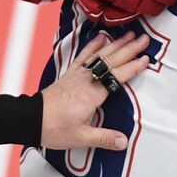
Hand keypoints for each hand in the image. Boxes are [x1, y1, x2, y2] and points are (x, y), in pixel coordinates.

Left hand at [40, 32, 151, 149]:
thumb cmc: (53, 128)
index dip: (133, 67)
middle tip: (145, 39)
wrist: (30, 119)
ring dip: (116, 44)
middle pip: (112, 61)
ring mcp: (77, 75)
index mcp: (92, 94)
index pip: (118, 76)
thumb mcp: (80, 137)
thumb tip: (123, 141)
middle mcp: (86, 80)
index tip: (146, 59)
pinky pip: (83, 56)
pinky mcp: (69, 75)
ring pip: (100, 55)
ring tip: (129, 35)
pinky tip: (101, 38)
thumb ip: (103, 138)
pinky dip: (93, 46)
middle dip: (130, 49)